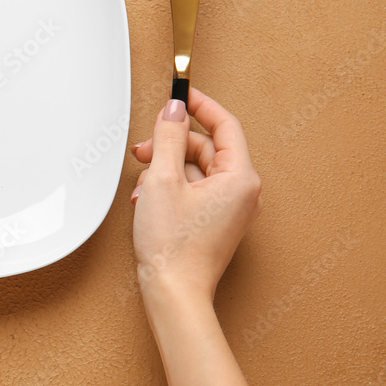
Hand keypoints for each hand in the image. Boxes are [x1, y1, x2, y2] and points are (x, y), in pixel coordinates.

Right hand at [130, 87, 261, 300]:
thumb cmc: (173, 246)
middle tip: (144, 148)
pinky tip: (149, 199)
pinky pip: (195, 190)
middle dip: (171, 144)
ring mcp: (230, 209)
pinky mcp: (215, 222)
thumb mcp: (163, 180)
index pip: (225, 125)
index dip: (200, 105)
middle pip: (206, 148)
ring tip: (143, 184)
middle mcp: (242, 192)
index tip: (180, 93)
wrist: (174, 292)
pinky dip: (171, 187)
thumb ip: (167, 138)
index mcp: (240, 178)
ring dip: (166, 169)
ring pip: (196, 170)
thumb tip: (173, 110)